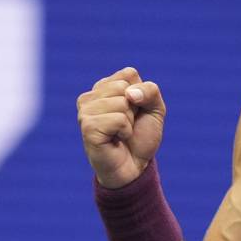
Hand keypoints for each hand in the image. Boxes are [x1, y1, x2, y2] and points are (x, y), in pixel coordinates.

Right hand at [77, 67, 166, 187]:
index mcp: (103, 87)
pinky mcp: (87, 127)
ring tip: (120, 133)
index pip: (129, 73)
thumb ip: (150, 91)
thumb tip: (129, 94)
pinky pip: (119, 119)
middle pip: (124, 86)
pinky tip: (116, 140)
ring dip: (130, 122)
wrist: (134, 167)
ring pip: (122, 102)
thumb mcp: (155, 108)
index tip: (135, 111)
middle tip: (127, 125)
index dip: (141, 94)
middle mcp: (90, 97)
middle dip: (135, 108)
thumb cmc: (141, 136)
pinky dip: (125, 131)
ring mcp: (85, 111)